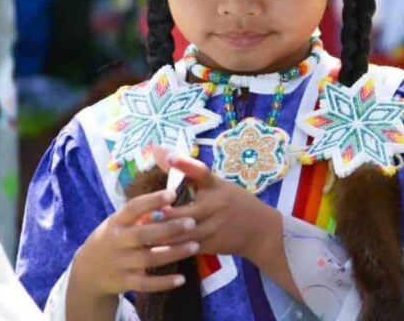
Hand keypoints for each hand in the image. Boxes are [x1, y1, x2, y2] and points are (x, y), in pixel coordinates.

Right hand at [68, 189, 198, 307]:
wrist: (88, 272)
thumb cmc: (115, 238)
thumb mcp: (120, 221)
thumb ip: (141, 212)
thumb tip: (172, 194)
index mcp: (117, 222)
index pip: (133, 208)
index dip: (152, 200)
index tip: (172, 194)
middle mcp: (117, 242)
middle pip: (143, 235)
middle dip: (168, 229)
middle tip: (192, 222)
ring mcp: (120, 263)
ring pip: (148, 259)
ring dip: (173, 253)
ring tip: (195, 246)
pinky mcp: (124, 282)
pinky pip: (145, 284)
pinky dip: (163, 283)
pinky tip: (181, 279)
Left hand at [154, 147, 278, 262]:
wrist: (260, 230)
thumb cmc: (234, 203)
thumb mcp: (217, 185)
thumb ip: (187, 173)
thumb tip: (159, 152)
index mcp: (217, 187)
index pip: (202, 172)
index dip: (186, 164)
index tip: (170, 156)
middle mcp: (216, 205)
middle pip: (186, 211)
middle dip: (165, 215)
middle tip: (144, 216)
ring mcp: (215, 226)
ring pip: (185, 233)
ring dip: (164, 235)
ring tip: (143, 236)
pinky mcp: (213, 243)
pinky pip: (189, 247)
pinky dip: (173, 249)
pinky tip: (157, 250)